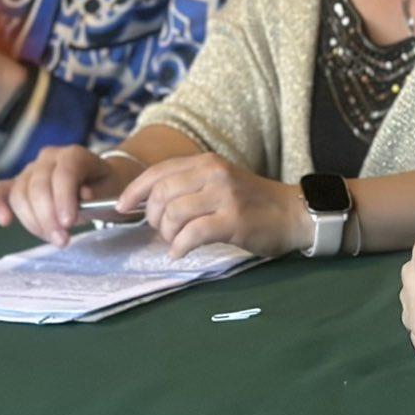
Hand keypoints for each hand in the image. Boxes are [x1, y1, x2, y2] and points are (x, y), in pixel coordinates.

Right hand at [0, 144, 134, 245]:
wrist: (99, 184)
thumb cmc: (105, 188)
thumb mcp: (111, 191)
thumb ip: (99, 194)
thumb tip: (83, 196)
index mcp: (74, 155)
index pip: (64, 173)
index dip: (64, 198)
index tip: (69, 223)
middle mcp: (49, 157)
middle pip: (38, 186)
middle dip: (48, 218)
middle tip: (62, 240)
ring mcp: (30, 170)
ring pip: (20, 194)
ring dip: (32, 221)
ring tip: (53, 238)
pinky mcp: (16, 184)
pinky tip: (4, 221)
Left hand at [120, 153, 307, 259]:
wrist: (293, 213)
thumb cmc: (253, 202)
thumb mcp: (220, 182)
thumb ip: (189, 187)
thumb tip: (148, 206)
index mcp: (207, 162)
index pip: (158, 171)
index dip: (134, 190)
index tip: (121, 207)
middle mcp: (213, 173)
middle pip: (161, 194)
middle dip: (152, 217)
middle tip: (161, 230)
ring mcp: (224, 195)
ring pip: (173, 214)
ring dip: (167, 234)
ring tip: (176, 242)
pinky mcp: (233, 220)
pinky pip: (192, 234)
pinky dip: (179, 247)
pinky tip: (181, 252)